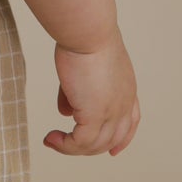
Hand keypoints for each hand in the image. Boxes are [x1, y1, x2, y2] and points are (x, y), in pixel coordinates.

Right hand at [43, 27, 139, 156]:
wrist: (87, 30)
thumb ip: (75, 92)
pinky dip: (64, 145)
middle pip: (112, 139)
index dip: (122, 139)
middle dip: (89, 147)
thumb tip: (67, 111)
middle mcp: (124, 103)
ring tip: (51, 140)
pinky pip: (79, 143)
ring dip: (71, 148)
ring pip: (95, 145)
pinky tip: (50, 138)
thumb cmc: (83, 37)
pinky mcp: (95, 115)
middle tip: (64, 143)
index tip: (112, 151)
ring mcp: (112, 111)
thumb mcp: (82, 68)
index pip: (131, 122)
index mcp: (127, 88)